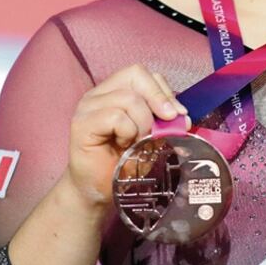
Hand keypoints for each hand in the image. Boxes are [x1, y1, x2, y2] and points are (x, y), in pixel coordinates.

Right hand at [63, 63, 188, 206]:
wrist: (100, 190)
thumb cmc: (124, 163)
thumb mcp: (151, 137)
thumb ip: (163, 121)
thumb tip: (183, 116)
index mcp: (115, 91)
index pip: (142, 73)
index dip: (163, 90)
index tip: (179, 114)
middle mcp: (99, 93)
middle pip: (136, 74)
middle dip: (157, 98)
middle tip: (164, 124)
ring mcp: (88, 106)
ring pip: (129, 98)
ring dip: (142, 123)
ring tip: (136, 142)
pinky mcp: (82, 123)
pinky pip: (116, 116)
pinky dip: (128, 132)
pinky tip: (122, 146)